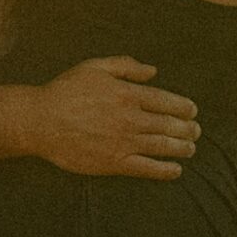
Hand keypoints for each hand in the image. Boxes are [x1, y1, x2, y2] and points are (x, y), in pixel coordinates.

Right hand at [27, 56, 199, 179]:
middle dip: (187, 129)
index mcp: (127, 94)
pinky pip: (146, 168)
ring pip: (162, 146)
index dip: (183, 107)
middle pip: (168, 125)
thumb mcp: (95, 67)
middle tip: (196, 132)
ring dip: (181, 148)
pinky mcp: (114, 163)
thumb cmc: (65, 91)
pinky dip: (164, 170)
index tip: (192, 111)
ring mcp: (123, 142)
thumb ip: (126, 66)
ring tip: (191, 149)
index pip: (165, 101)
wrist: (41, 121)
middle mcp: (130, 119)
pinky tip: (176, 170)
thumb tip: (153, 71)